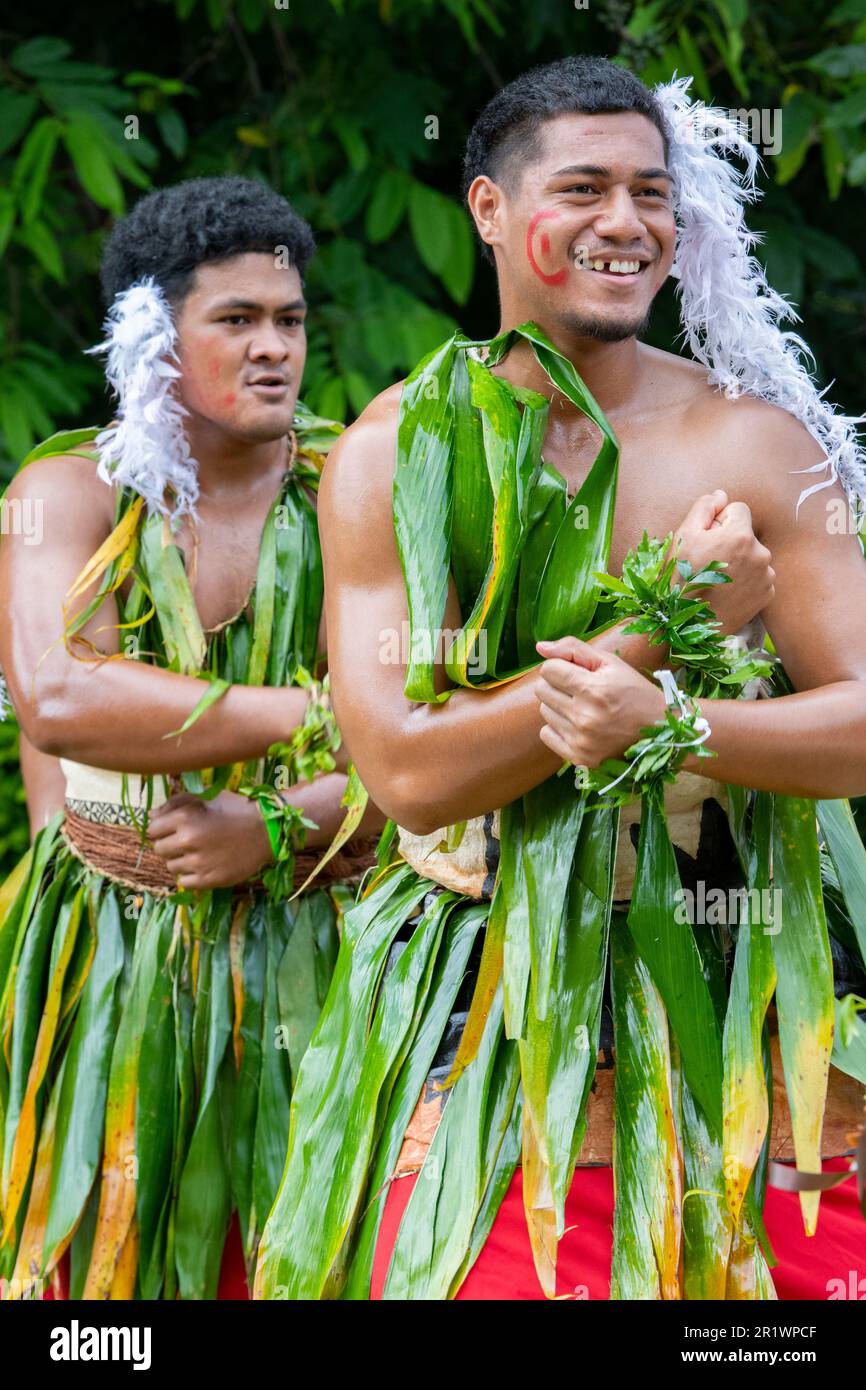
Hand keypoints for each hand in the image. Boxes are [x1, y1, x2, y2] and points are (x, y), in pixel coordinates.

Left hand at [148, 789, 273, 890]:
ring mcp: (198, 862)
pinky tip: (204, 866)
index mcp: (185, 817)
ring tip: (198, 854)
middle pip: (159, 850)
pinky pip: (184, 883)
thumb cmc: (236, 809)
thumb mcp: (207, 796)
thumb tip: (151, 816)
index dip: (162, 829)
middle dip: (169, 845)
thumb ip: (176, 802)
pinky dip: (190, 876)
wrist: (267, 830)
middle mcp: (188, 840)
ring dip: (180, 861)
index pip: (152, 830)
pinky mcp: (209, 880)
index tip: (173, 830)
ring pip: (171, 867)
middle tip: (187, 843)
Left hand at [535, 637, 665, 766]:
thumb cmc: (634, 691)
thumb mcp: (611, 662)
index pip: (548, 669)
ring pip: (544, 712)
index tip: (577, 672)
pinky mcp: (579, 758)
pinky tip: (578, 725)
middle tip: (580, 690)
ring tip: (583, 707)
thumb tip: (540, 647)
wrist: (659, 730)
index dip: (561, 667)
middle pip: (542, 690)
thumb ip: (573, 649)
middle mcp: (584, 717)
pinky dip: (558, 728)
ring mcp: (581, 740)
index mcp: (593, 689)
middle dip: (557, 685)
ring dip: (558, 706)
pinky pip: (546, 735)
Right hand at [673, 491, 774, 634]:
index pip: (738, 510)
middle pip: (746, 534)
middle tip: (707, 564)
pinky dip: (746, 581)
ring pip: (752, 555)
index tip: (706, 540)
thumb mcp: (683, 536)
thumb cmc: (681, 579)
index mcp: (741, 535)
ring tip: (717, 580)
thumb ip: (704, 508)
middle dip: (730, 543)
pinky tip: (727, 592)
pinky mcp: (768, 594)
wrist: (687, 625)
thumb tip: (721, 495)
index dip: (719, 522)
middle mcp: (760, 553)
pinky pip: (758, 576)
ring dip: (738, 562)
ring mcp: (766, 576)